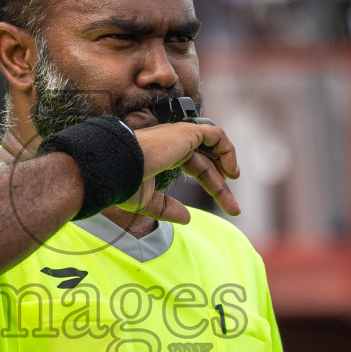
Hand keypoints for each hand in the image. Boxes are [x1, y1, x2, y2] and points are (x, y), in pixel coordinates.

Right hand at [119, 120, 240, 222]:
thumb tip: (187, 219)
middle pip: (206, 161)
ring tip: (235, 182)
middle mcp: (173, 144)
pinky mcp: (186, 133)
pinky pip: (215, 135)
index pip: (196, 166)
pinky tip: (231, 172)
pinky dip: (227, 149)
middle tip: (234, 208)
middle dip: (220, 184)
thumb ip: (167, 208)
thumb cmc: (123, 182)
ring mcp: (180, 136)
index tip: (226, 207)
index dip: (211, 184)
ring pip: (213, 147)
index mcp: (164, 156)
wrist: (115, 167)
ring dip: (227, 164)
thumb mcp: (147, 201)